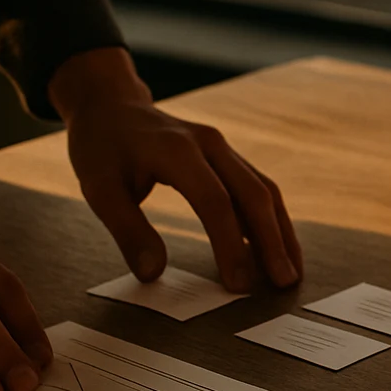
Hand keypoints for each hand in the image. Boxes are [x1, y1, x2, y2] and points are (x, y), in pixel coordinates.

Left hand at [51, 48, 301, 292]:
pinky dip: (271, 219)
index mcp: (177, 150)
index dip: (230, 245)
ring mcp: (223, 148)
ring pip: (264, 190)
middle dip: (272, 241)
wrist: (112, 106)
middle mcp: (209, 144)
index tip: (238, 285)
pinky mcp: (227, 157)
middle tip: (284, 283)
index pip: (215, 202)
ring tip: (291, 272)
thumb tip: (153, 274)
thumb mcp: (99, 189)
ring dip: (280, 231)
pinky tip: (276, 248)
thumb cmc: (102, 149)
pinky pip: (258, 187)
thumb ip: (128, 231)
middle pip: (253, 194)